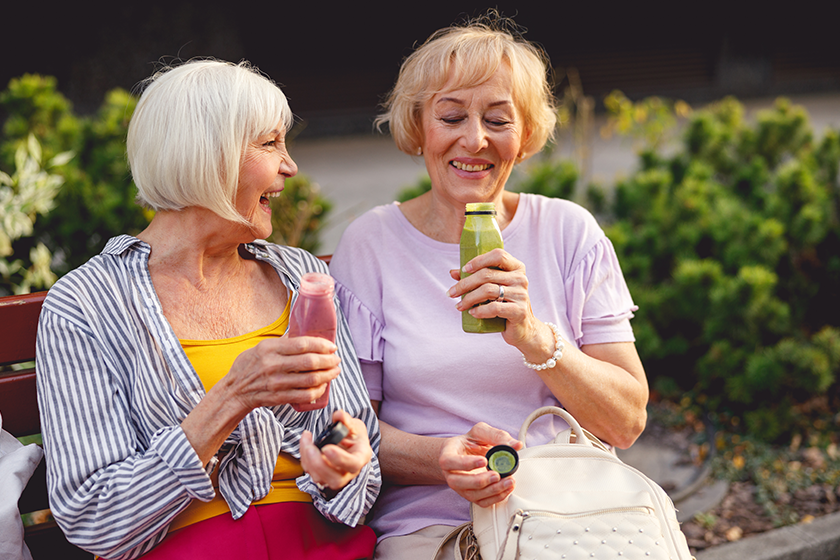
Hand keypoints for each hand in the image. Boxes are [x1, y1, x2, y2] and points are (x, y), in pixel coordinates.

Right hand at [219, 336, 340, 413]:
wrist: (234, 392)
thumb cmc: (248, 367)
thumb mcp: (260, 347)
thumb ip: (282, 342)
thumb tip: (304, 333)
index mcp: (269, 348)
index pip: (302, 344)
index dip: (321, 345)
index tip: (331, 346)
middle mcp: (273, 365)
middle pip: (310, 361)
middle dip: (329, 360)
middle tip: (336, 359)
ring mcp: (276, 382)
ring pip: (311, 379)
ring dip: (328, 375)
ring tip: (334, 371)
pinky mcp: (279, 397)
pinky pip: (305, 395)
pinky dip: (318, 391)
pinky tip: (323, 386)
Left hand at [300, 409, 372, 493]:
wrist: (349, 442)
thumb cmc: (353, 434)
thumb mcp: (354, 424)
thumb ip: (346, 420)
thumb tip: (339, 415)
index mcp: (361, 456)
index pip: (353, 464)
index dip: (339, 459)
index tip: (326, 448)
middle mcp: (349, 471)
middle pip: (335, 479)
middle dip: (318, 463)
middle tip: (310, 447)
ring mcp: (336, 476)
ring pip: (320, 478)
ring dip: (308, 459)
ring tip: (306, 439)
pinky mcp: (323, 476)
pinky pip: (311, 472)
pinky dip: (304, 458)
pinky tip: (305, 444)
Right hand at [439, 422, 522, 507]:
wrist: (466, 454)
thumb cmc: (470, 443)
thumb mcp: (481, 432)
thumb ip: (496, 436)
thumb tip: (515, 444)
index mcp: (448, 455)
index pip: (449, 461)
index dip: (465, 463)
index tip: (484, 460)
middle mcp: (451, 474)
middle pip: (458, 482)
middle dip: (480, 481)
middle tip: (497, 474)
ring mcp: (461, 487)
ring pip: (472, 495)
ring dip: (492, 490)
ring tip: (508, 481)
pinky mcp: (472, 495)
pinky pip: (482, 502)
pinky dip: (496, 497)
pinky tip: (507, 488)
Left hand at [448, 248, 543, 350]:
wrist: (523, 328)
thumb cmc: (505, 304)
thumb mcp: (492, 288)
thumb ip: (475, 278)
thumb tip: (453, 272)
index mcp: (516, 268)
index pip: (498, 255)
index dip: (479, 260)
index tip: (464, 269)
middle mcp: (520, 279)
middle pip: (487, 274)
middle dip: (465, 284)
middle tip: (451, 293)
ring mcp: (521, 295)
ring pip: (488, 290)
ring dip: (469, 298)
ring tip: (459, 305)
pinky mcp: (519, 311)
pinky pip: (494, 307)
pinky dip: (480, 310)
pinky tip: (472, 313)